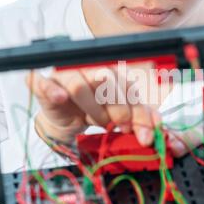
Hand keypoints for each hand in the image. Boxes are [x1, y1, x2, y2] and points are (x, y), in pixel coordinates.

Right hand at [26, 64, 159, 146]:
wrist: (67, 120)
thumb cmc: (95, 112)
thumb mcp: (122, 116)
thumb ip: (141, 117)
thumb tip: (158, 125)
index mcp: (112, 73)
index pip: (129, 88)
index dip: (138, 111)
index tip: (143, 134)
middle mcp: (90, 69)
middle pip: (106, 82)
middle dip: (118, 110)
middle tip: (119, 127)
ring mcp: (67, 75)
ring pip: (80, 85)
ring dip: (92, 109)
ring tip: (96, 122)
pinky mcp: (47, 85)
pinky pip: (46, 84)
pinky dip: (53, 91)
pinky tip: (60, 97)